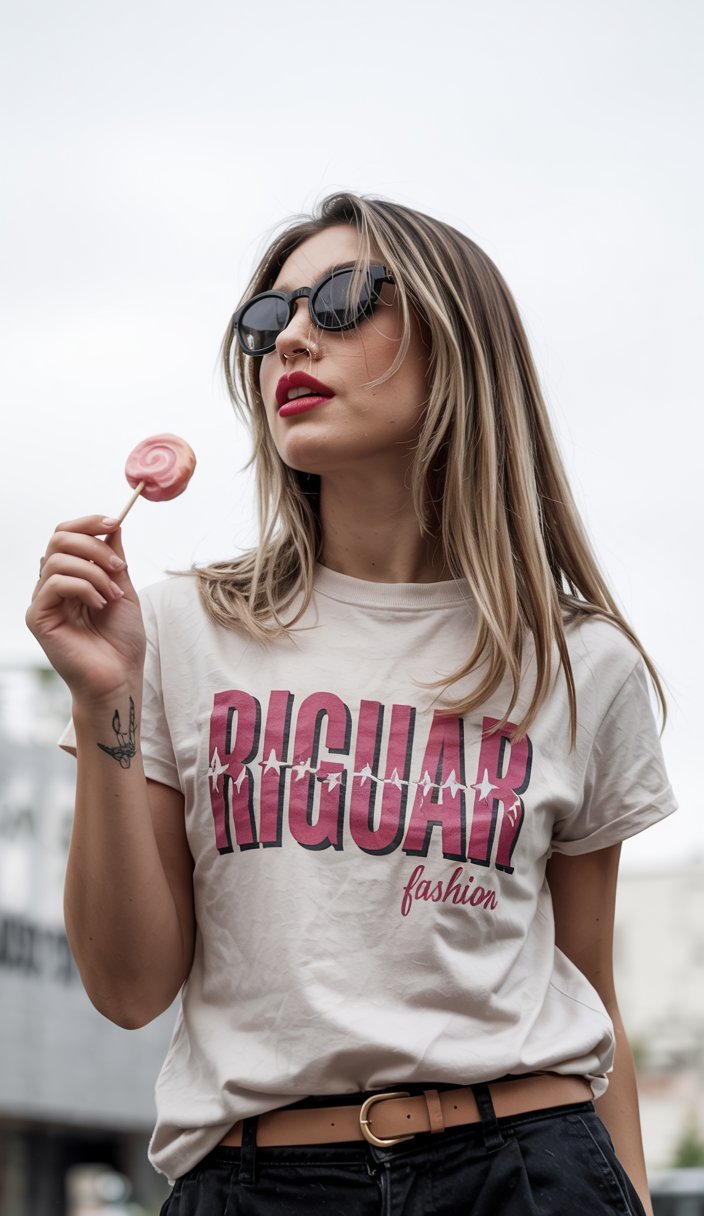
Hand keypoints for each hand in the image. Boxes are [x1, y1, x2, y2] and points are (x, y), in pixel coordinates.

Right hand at [26, 516, 145, 702]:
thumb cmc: (122, 641)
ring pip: (57, 560)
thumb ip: (114, 558)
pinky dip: (84, 588)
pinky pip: (54, 583)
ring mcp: (43, 601)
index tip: (115, 521)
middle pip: (59, 539)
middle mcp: (52, 586)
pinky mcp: (37, 617)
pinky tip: (100, 605)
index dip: (88, 523)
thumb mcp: (124, 589)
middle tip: (119, 566)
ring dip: (94, 572)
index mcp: (72, 577)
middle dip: (93, 545)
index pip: (66, 535)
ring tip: (114, 595)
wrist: (120, 677)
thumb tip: (113, 524)